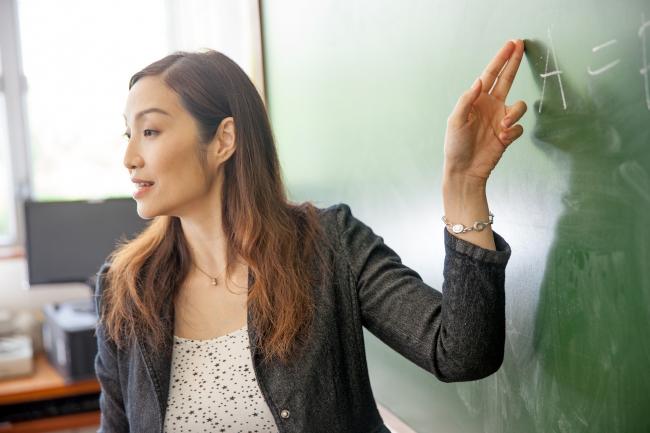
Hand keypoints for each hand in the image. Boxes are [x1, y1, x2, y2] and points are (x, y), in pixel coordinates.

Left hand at [443, 39, 526, 184]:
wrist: (464, 170)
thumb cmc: (456, 146)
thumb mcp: (455, 121)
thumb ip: (467, 99)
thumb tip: (480, 80)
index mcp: (477, 101)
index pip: (491, 75)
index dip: (501, 59)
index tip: (511, 44)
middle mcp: (490, 107)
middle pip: (507, 79)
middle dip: (513, 62)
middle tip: (521, 45)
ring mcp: (500, 120)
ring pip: (519, 106)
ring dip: (514, 114)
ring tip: (502, 126)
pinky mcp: (508, 135)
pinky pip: (518, 127)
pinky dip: (512, 132)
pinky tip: (502, 139)